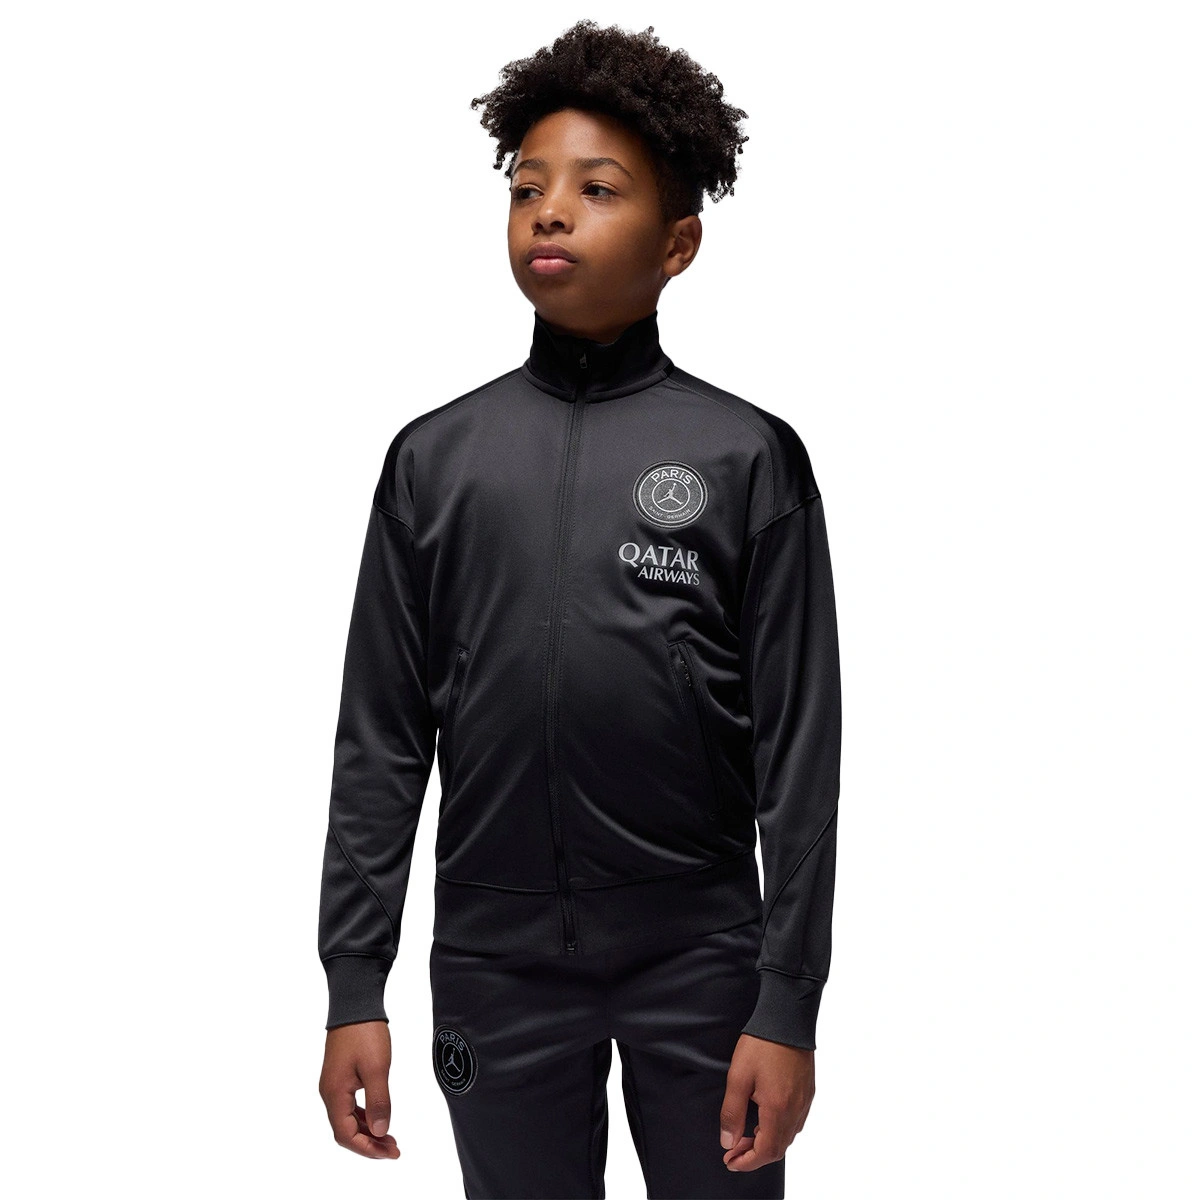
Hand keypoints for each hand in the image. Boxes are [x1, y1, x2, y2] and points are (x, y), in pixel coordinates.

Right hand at [318, 1020, 400, 1158]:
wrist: (355, 1003)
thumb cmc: (365, 1034)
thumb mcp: (377, 1069)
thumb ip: (379, 1102)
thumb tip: (381, 1132)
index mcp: (334, 1094)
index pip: (346, 1135)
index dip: (367, 1149)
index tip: (390, 1153)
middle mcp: (329, 1093)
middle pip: (345, 1131)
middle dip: (369, 1143)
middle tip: (393, 1149)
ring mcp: (333, 1084)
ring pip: (347, 1119)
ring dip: (367, 1131)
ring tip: (389, 1138)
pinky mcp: (340, 1076)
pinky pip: (349, 1106)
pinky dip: (364, 1116)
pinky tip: (378, 1117)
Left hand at [718, 1034, 814, 1170]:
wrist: (787, 1018)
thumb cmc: (762, 1045)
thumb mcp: (738, 1077)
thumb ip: (732, 1112)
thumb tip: (728, 1142)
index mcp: (778, 1110)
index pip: (766, 1152)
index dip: (746, 1162)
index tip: (730, 1162)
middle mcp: (795, 1110)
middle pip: (778, 1148)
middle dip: (754, 1155)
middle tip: (733, 1150)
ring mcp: (804, 1101)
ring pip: (788, 1136)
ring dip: (766, 1143)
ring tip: (745, 1136)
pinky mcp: (807, 1091)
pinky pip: (795, 1122)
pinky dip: (778, 1130)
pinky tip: (765, 1120)